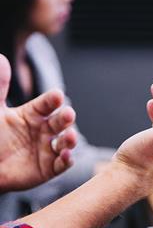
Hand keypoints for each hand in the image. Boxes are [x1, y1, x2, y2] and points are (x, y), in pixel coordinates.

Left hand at [0, 54, 76, 191]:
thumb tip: (1, 59)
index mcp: (32, 115)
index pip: (46, 105)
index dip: (52, 100)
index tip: (57, 95)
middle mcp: (43, 130)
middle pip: (59, 122)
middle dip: (66, 118)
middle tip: (69, 114)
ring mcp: (47, 149)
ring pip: (64, 143)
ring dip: (70, 139)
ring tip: (70, 136)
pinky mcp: (48, 168)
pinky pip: (61, 164)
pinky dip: (66, 160)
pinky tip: (66, 155)